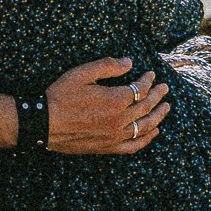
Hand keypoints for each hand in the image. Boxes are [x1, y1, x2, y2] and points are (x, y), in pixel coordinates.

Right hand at [43, 57, 169, 155]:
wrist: (44, 124)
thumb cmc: (60, 96)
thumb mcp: (82, 73)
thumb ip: (108, 66)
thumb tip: (129, 62)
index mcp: (115, 100)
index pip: (140, 89)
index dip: (148, 80)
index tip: (152, 74)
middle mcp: (119, 120)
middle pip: (146, 107)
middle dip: (158, 96)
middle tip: (165, 88)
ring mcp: (115, 136)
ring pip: (144, 127)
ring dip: (158, 116)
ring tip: (166, 108)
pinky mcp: (108, 148)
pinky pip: (133, 146)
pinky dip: (146, 139)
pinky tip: (153, 132)